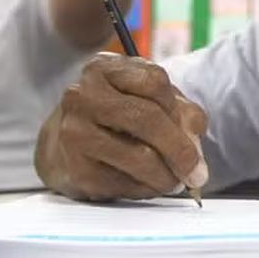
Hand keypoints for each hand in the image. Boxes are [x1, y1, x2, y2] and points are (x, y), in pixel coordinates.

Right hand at [40, 54, 208, 200]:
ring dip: (167, 176)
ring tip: (175, 182)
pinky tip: (148, 185)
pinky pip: (125, 183)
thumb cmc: (115, 118)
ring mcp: (74, 132)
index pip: (154, 82)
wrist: (61, 146)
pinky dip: (146, 189)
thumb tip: (195, 143)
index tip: (194, 136)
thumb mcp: (149, 100)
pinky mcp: (75, 169)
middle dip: (181, 151)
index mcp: (104, 68)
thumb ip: (182, 113)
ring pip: (139, 156)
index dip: (180, 111)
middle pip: (148, 118)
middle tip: (197, 175)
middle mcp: (82, 95)